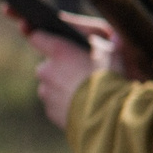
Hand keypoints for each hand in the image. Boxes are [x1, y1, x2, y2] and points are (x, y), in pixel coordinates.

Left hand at [6, 10, 132, 129]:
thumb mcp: (113, 53)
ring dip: (62, 86)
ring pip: (50, 85)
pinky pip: (55, 103)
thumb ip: (107, 43)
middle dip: (60, 67)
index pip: (37, 36)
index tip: (48, 40)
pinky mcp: (50, 111)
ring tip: (85, 92)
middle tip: (82, 72)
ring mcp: (46, 92)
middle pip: (47, 65)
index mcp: (58, 51)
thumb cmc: (110, 79)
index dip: (43, 38)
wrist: (106, 116)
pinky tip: (83, 105)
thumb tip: (116, 38)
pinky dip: (65, 103)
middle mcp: (46, 70)